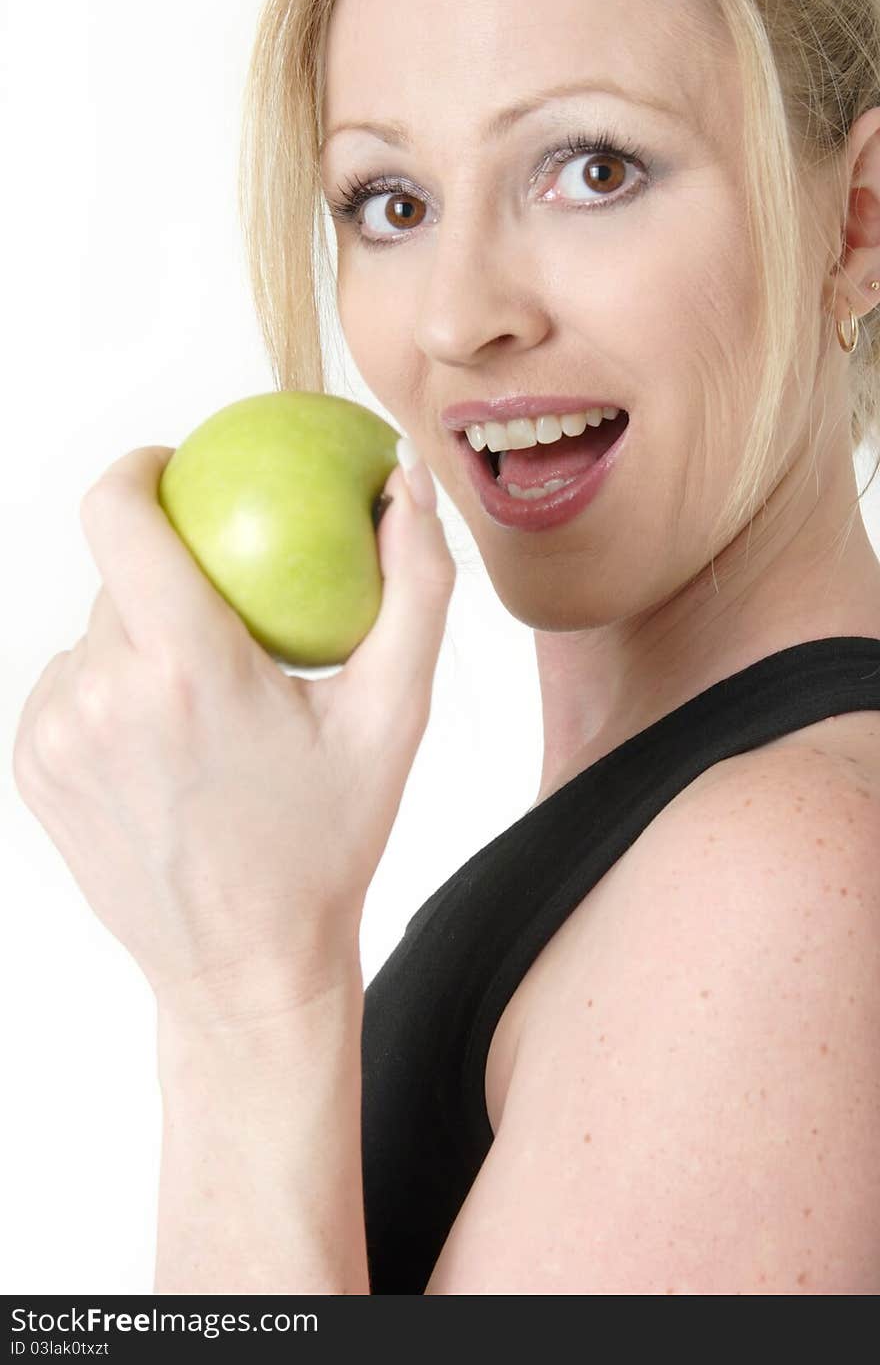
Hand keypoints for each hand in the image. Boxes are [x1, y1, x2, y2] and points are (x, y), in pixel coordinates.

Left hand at [12, 445, 454, 1022]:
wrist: (244, 966)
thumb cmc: (328, 841)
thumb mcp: (393, 717)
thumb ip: (413, 588)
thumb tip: (405, 484)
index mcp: (186, 669)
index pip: (120, 513)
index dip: (140, 469)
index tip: (175, 469)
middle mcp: (101, 696)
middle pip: (119, 578)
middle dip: (173, 579)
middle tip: (233, 625)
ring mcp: (56, 737)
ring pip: (93, 635)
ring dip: (144, 643)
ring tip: (205, 709)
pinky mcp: (32, 770)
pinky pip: (69, 689)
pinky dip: (113, 693)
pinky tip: (165, 748)